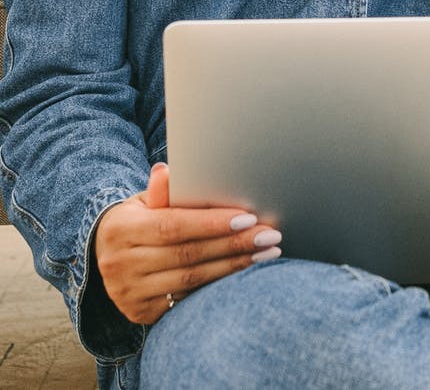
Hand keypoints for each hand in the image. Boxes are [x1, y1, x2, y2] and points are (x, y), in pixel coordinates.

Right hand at [94, 163, 281, 324]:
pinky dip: (218, 286)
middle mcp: (121, 265)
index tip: (249, 217)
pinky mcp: (141, 313)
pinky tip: (244, 275)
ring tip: (267, 254)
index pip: (173, 226)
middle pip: (188, 254)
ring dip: (234, 266)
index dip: (212, 223)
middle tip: (270, 236)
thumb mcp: (143, 201)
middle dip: (234, 244)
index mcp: (121, 229)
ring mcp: (129, 293)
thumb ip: (160, 191)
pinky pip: (187, 298)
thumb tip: (167, 171)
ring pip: (191, 279)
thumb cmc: (137, 220)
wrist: (106, 256)